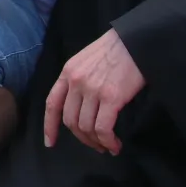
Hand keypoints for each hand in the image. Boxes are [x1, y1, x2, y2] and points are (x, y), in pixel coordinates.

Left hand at [43, 28, 145, 155]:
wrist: (136, 40)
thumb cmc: (116, 49)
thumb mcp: (87, 60)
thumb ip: (79, 80)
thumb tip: (82, 106)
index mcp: (68, 72)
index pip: (52, 103)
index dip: (50, 126)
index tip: (51, 143)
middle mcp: (75, 81)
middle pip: (70, 120)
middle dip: (82, 138)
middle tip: (95, 145)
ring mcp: (92, 90)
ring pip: (86, 127)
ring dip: (96, 142)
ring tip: (107, 146)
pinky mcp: (110, 98)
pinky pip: (103, 129)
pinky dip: (108, 141)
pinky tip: (115, 145)